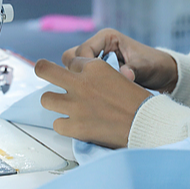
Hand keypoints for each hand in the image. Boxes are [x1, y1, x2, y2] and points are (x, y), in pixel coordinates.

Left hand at [35, 57, 151, 148]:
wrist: (147, 123)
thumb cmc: (138, 100)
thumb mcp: (118, 75)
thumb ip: (96, 74)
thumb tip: (80, 76)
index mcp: (94, 66)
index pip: (71, 61)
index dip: (75, 70)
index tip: (79, 78)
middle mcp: (81, 83)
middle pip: (44, 69)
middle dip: (41, 69)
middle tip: (42, 72)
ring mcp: (76, 105)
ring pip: (46, 99)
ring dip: (54, 102)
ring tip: (63, 106)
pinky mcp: (76, 127)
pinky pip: (57, 124)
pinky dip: (65, 126)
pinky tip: (75, 126)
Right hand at [62, 28, 178, 93]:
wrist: (163, 74)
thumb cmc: (155, 65)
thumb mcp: (146, 66)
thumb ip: (134, 69)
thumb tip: (126, 75)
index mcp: (107, 38)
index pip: (82, 50)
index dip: (84, 66)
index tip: (93, 83)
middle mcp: (98, 46)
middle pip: (71, 57)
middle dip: (76, 72)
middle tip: (90, 88)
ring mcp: (96, 58)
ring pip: (72, 67)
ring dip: (79, 79)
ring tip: (92, 93)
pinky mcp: (96, 70)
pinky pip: (81, 76)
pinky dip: (84, 84)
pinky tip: (95, 96)